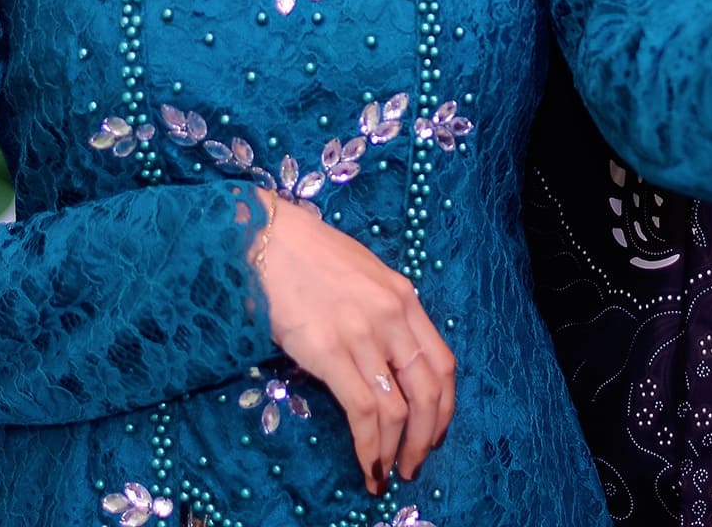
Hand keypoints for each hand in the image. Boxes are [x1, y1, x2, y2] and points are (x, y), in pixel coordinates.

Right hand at [249, 194, 455, 492]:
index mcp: (404, 298)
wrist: (268, 238)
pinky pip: (363, 410)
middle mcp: (392, 316)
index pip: (442, 363)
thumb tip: (390, 361)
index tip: (434, 433)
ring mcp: (363, 334)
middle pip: (428, 390)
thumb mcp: (365, 277)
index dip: (444, 407)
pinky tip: (366, 462)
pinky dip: (369, 445)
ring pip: (397, 408)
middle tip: (414, 465)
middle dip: (425, 438)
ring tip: (386, 474)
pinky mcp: (329, 350)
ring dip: (396, 450)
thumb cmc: (310, 256)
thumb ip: (385, 314)